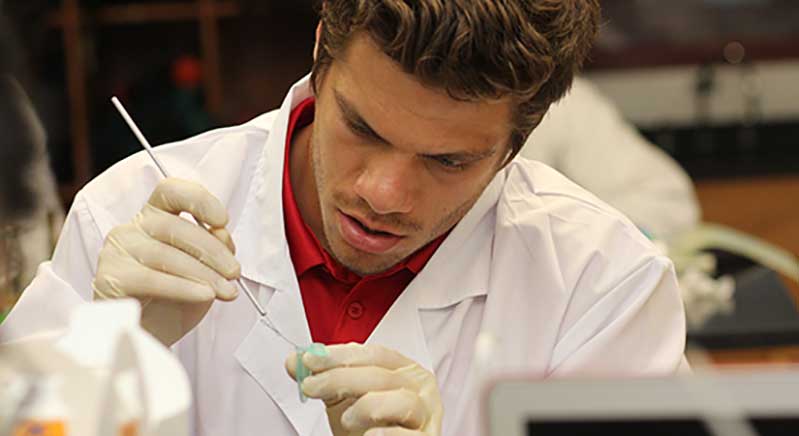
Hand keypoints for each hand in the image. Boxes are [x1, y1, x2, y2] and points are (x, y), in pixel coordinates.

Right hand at [92, 178, 239, 345]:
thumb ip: (214, 248)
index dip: (199, 200)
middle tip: (234, 273)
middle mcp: (132, 228)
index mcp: (155, 218)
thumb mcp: (205, 271)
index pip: (171, 192)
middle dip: (213, 251)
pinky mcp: (109, 278)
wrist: (149, 338)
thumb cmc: (175, 301)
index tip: (222, 220)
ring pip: (165, 254)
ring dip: (203, 273)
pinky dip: (183, 287)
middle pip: (175, 227)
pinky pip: (151, 279)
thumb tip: (223, 236)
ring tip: (226, 291)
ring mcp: (117, 251)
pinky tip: (204, 295)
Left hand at [286, 343, 442, 435]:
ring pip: (401, 400)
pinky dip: (387, 433)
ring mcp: (426, 415)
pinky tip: (370, 434)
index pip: (374, 354)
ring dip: (366, 406)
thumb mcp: (343, 398)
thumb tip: (293, 362)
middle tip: (311, 386)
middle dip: (341, 378)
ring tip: (346, 419)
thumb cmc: (367, 425)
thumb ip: (323, 378)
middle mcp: (419, 388)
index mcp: (403, 370)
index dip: (341, 355)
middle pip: (381, 375)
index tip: (310, 360)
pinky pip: (408, 435)